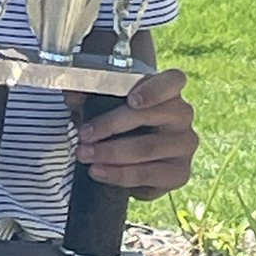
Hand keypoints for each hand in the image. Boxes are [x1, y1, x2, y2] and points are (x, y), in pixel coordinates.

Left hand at [72, 69, 197, 199]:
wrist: (134, 150)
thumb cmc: (121, 114)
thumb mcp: (104, 98)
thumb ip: (88, 92)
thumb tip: (70, 95)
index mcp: (169, 88)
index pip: (173, 80)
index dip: (154, 90)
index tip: (132, 100)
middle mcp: (182, 114)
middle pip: (149, 117)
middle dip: (110, 126)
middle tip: (83, 135)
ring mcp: (185, 144)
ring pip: (147, 149)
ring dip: (111, 153)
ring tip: (85, 155)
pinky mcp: (180, 172)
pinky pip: (149, 175)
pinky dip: (119, 174)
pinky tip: (100, 172)